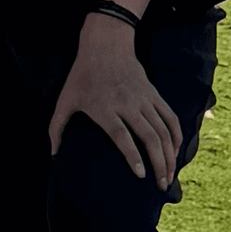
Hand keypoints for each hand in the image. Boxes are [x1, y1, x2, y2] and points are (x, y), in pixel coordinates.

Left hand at [51, 14, 186, 185]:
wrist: (105, 46)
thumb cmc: (82, 75)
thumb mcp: (65, 100)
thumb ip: (56, 128)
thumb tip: (53, 154)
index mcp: (104, 107)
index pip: (122, 136)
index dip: (132, 155)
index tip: (141, 175)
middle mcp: (127, 104)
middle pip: (148, 137)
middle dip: (158, 163)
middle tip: (160, 185)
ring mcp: (143, 99)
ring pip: (163, 130)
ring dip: (169, 154)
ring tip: (169, 175)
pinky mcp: (154, 94)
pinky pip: (169, 117)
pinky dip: (176, 135)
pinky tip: (177, 152)